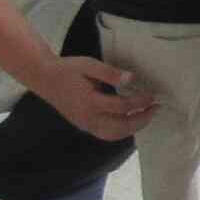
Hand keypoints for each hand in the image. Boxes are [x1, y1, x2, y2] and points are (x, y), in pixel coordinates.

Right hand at [40, 56, 156, 141]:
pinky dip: (121, 131)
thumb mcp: (89, 65)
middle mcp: (88, 118)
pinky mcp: (83, 125)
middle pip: (120, 127)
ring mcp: (85, 124)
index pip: (121, 107)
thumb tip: (131, 79)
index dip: (140, 103)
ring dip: (132, 128)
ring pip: (113, 135)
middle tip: (156, 109)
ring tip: (146, 116)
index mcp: (90, 102)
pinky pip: (105, 134)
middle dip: (141, 120)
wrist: (44, 78)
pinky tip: (130, 121)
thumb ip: (110, 73)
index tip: (153, 96)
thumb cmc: (68, 69)